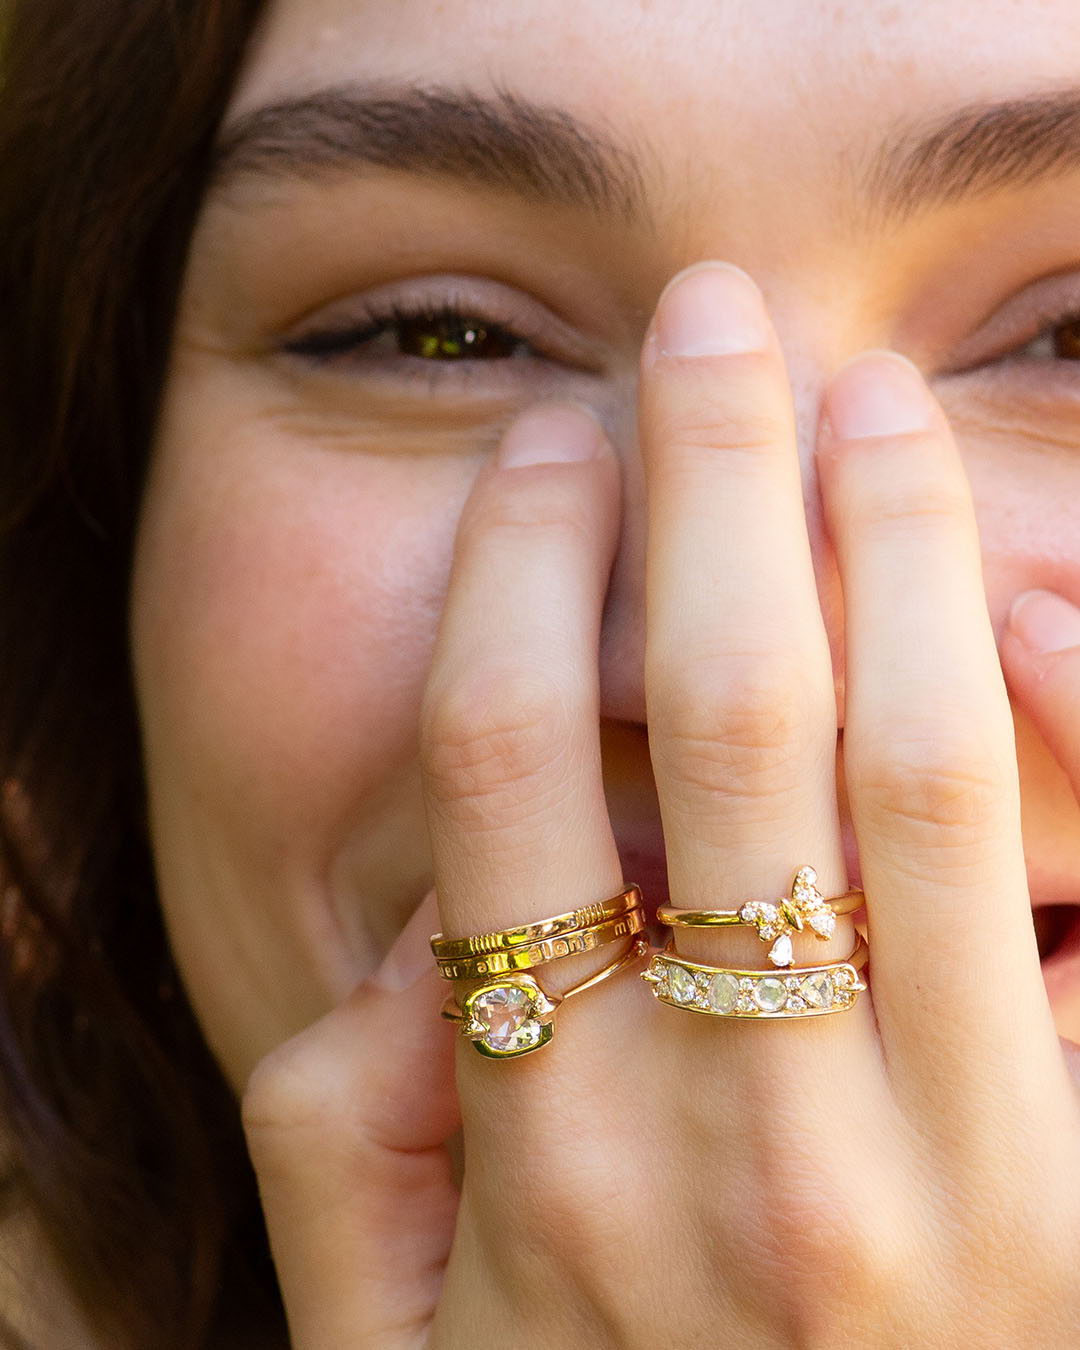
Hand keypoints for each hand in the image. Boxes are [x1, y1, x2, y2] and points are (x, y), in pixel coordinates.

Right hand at [240, 264, 1079, 1347]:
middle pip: (717, 708)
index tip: (546, 451)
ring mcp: (945, 1166)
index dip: (519, 575)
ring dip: (887, 538)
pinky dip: (1064, 711)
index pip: (502, 775)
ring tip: (868, 398)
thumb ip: (344, 1161)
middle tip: (712, 321)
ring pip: (904, 757)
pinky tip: (1020, 591)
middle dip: (709, 475)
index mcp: (547, 1162)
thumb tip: (407, 956)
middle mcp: (736, 1138)